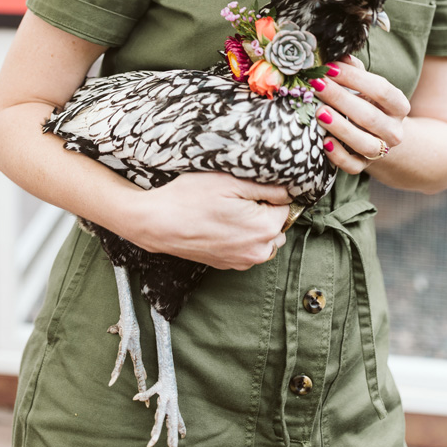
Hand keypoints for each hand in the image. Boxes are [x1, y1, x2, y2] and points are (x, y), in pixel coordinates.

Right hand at [134, 172, 290, 270]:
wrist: (158, 222)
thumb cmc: (191, 198)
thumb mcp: (230, 181)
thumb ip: (267, 188)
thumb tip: (288, 192)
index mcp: (264, 228)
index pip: (287, 207)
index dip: (270, 195)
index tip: (250, 189)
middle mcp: (258, 250)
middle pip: (278, 226)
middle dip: (266, 212)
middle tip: (239, 199)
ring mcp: (242, 261)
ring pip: (265, 241)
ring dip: (256, 227)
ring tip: (229, 212)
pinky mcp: (228, 264)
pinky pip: (247, 250)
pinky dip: (242, 238)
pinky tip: (221, 224)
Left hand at [315, 55, 409, 174]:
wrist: (380, 137)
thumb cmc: (369, 103)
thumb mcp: (367, 86)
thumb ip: (355, 70)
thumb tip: (340, 54)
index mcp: (398, 106)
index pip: (381, 90)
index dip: (355, 78)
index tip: (329, 67)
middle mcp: (394, 130)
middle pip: (369, 116)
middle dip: (340, 98)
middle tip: (317, 84)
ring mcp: (382, 151)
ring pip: (364, 143)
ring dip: (341, 127)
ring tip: (319, 112)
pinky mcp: (365, 166)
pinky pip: (353, 166)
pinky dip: (338, 156)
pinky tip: (324, 142)